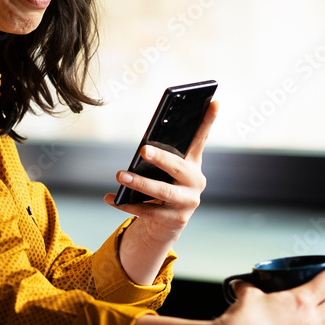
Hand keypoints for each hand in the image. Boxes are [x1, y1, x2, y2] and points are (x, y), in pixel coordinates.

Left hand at [104, 101, 218, 244]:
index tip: (213, 101)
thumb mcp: (166, 171)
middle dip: (160, 158)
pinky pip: (147, 211)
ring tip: (120, 175)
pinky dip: (126, 204)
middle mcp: (195, 182)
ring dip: (139, 183)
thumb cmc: (165, 186)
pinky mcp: (174, 220)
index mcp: (193, 164)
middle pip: (177, 167)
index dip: (208, 120)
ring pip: (161, 191)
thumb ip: (162, 156)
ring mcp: (186, 203)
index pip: (201, 138)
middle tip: (143, 150)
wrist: (168, 224)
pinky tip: (111, 198)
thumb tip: (145, 145)